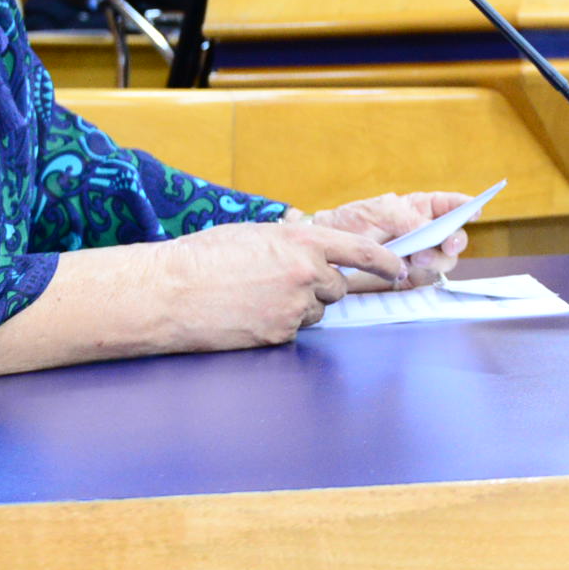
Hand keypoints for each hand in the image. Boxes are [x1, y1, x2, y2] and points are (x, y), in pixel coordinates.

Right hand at [155, 218, 418, 348]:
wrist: (168, 292)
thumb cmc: (203, 258)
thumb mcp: (254, 235)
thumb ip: (290, 241)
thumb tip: (310, 247)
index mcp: (301, 240)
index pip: (361, 251)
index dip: (386, 263)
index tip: (399, 270)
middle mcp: (305, 273)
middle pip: (337, 288)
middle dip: (319, 288)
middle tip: (282, 284)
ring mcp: (294, 307)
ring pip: (315, 312)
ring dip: (297, 308)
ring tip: (255, 298)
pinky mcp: (279, 335)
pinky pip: (293, 331)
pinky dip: (277, 326)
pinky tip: (247, 316)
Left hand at [306, 192, 473, 291]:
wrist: (327, 250)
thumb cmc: (351, 222)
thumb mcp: (380, 211)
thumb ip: (409, 218)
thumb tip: (431, 230)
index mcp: (420, 210)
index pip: (449, 206)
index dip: (465, 206)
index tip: (474, 210)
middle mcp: (424, 233)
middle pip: (454, 239)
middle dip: (455, 241)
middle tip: (445, 244)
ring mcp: (418, 257)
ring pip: (444, 262)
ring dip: (436, 261)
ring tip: (416, 259)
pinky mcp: (407, 279)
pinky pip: (426, 281)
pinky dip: (422, 277)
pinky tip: (408, 271)